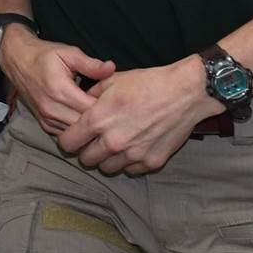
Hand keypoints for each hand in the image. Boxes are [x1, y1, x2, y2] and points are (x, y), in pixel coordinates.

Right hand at [0, 25, 114, 137]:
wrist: (17, 61)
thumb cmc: (44, 55)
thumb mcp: (69, 53)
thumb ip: (91, 64)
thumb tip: (111, 68)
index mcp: (60, 91)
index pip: (92, 110)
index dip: (107, 108)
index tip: (116, 101)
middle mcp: (52, 109)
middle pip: (86, 126)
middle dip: (101, 120)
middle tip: (112, 111)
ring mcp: (47, 119)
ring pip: (77, 134)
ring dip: (89, 128)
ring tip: (101, 117)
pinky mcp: (44, 124)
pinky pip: (66, 135)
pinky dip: (78, 130)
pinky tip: (85, 120)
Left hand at [56, 58, 221, 175]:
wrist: (186, 92)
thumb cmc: (147, 83)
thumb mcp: (112, 81)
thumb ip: (90, 96)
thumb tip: (79, 105)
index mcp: (98, 120)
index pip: (67, 143)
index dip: (67, 139)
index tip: (74, 135)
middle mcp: (113, 142)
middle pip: (85, 160)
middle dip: (86, 150)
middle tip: (94, 140)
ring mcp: (133, 155)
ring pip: (107, 168)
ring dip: (107, 158)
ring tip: (115, 144)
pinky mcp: (151, 163)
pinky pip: (130, 170)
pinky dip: (128, 162)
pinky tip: (134, 146)